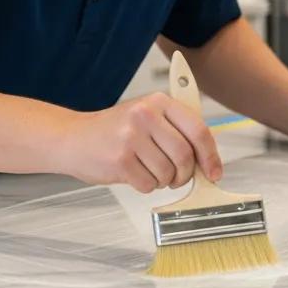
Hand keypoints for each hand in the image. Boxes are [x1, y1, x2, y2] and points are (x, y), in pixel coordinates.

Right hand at [59, 93, 223, 192]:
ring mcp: (131, 137)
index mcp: (158, 102)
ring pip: (168, 173)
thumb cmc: (114, 131)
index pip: (198, 129)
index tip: (214, 172)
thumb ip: (177, 132)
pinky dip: (146, 185)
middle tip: (177, 177)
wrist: (73, 138)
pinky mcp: (120, 160)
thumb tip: (208, 161)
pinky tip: (133, 173)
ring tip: (148, 170)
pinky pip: (149, 184)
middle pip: (185, 155)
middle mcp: (145, 115)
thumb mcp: (147, 117)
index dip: (211, 155)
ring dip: (163, 181)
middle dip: (185, 174)